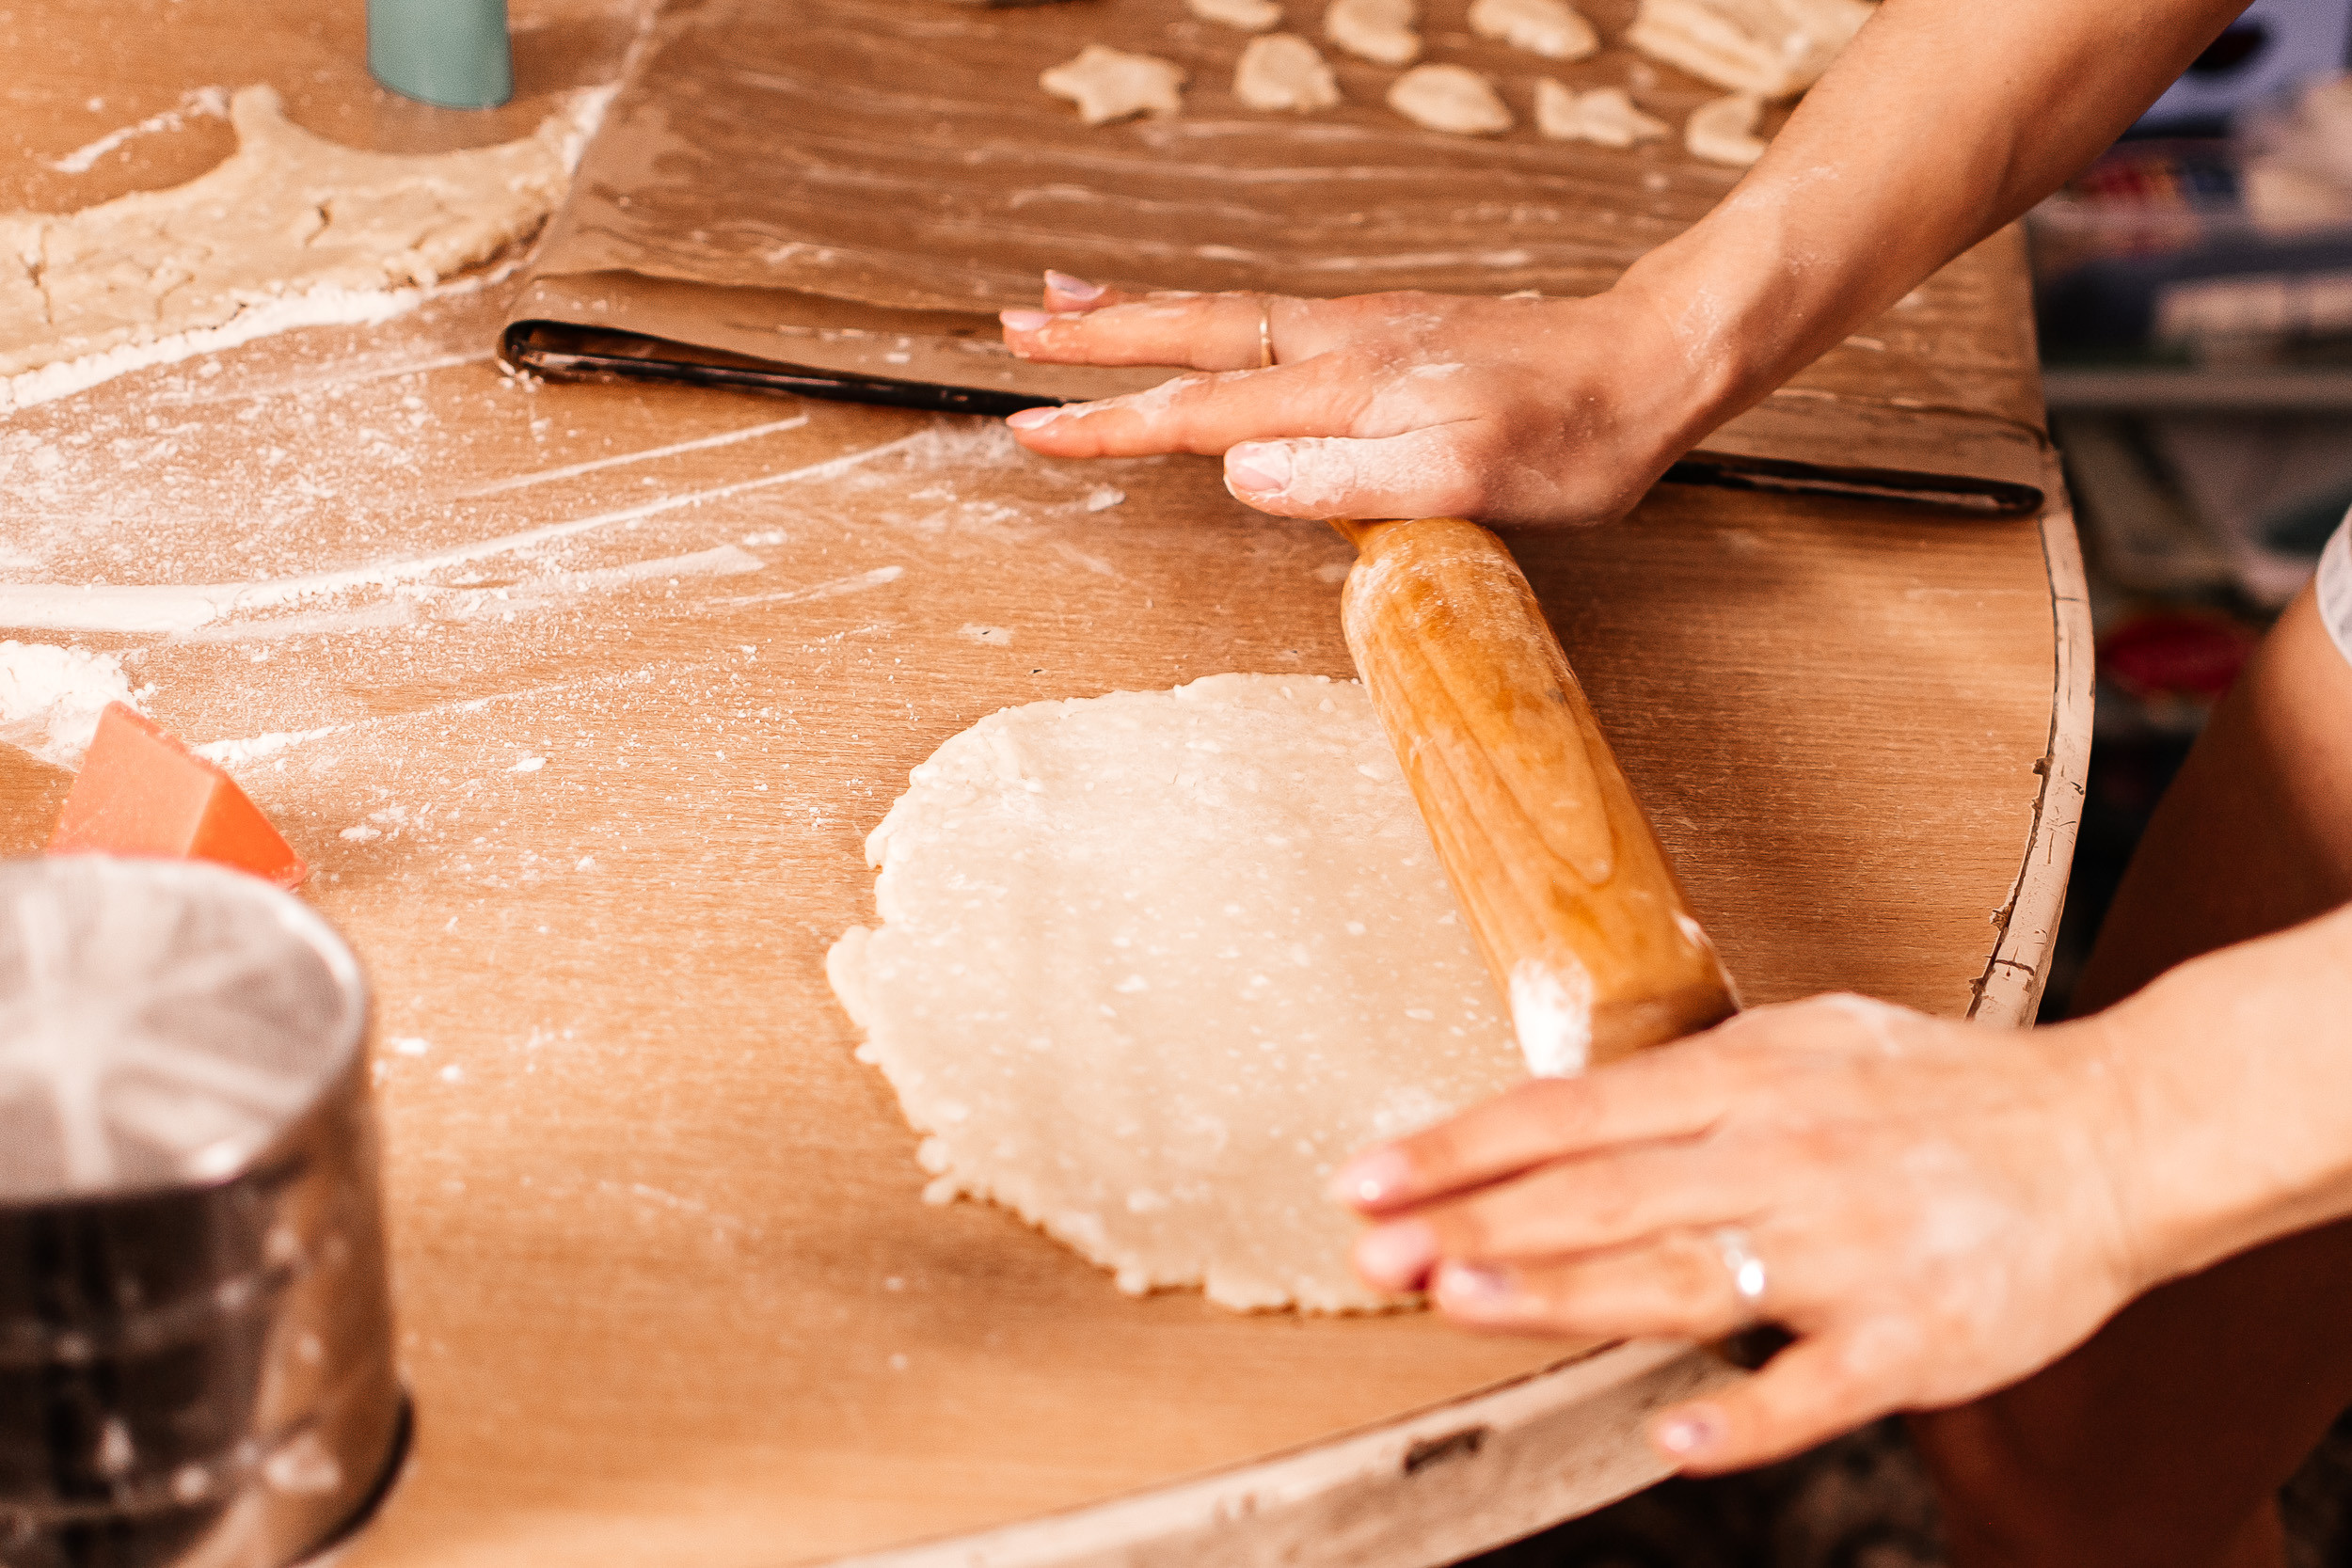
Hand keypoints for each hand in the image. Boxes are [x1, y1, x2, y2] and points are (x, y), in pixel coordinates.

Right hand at [998, 271, 1729, 526]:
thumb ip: (1350, 481)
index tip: (1032, 430)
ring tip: (1062, 302)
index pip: (1200, 410)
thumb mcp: (1469, 482)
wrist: (1653, 364)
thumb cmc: (1573, 440)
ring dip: (1136, 312)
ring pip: (1222, 317)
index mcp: (1344, 389)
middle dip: (1096, 339)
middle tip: (1010, 331)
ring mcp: (1362, 334)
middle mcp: (1339, 348)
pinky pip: (1267, 318)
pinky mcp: (1389, 333)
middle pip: (1191, 336)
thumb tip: (1238, 473)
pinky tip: (1201, 323)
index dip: (1111, 424)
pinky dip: (1205, 315)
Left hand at [1328, 994, 2150, 1471]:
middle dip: (1475, 1221)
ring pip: (1681, 1277)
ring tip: (1459, 1300)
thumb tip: (1557, 1106)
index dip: (1460, 1144)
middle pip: (1599, 1192)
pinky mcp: (1915, 1337)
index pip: (1570, 1112)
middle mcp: (1783, 1155)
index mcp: (1747, 1078)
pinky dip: (1747, 1413)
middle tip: (1373, 1251)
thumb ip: (1688, 1077)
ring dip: (1563, 1293)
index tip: (1367, 1175)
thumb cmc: (1938, 1088)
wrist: (2111, 1132)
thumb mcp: (1805, 1038)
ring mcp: (1847, 1250)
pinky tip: (1669, 1436)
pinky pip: (1819, 1387)